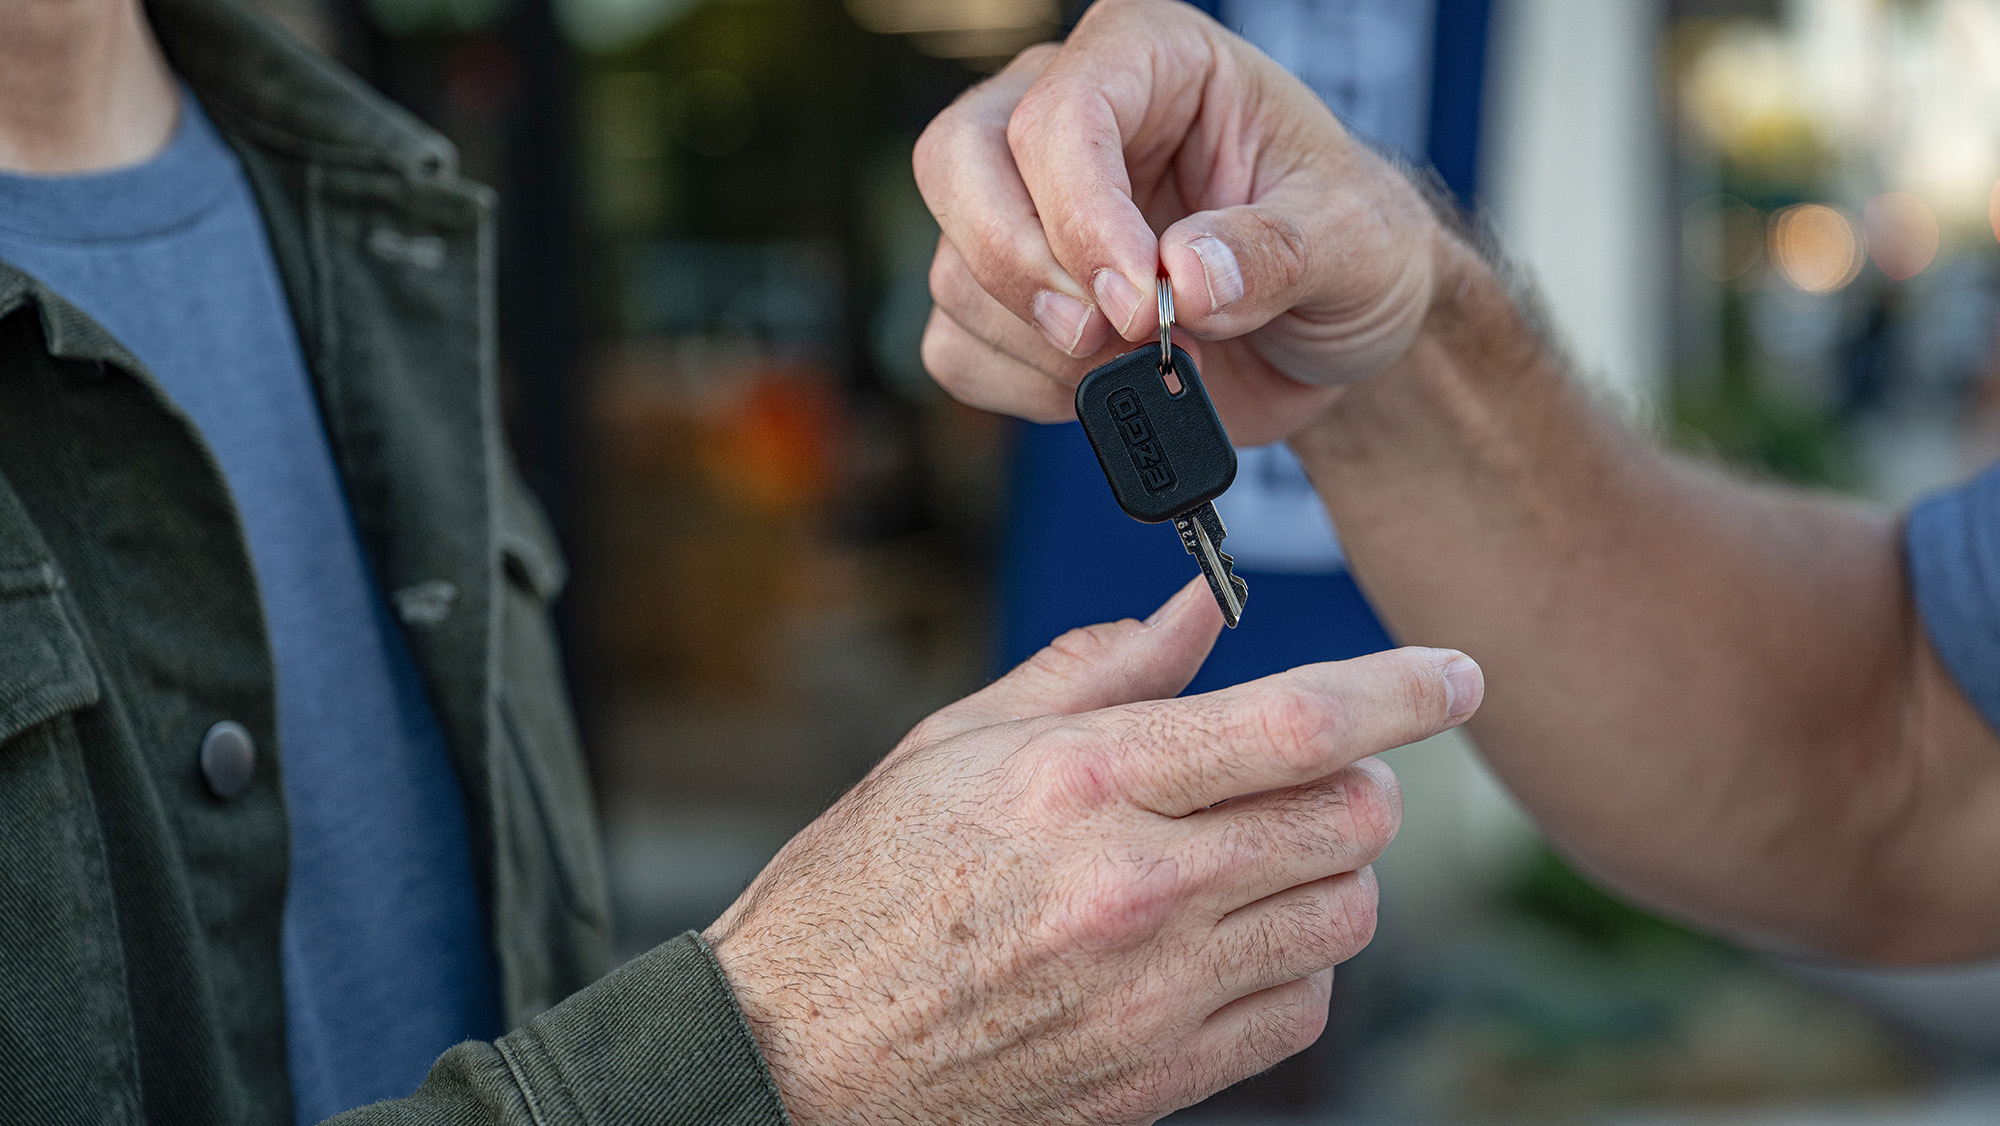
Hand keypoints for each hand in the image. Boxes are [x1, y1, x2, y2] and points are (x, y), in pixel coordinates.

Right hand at [705, 579, 1483, 1124]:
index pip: (1297, 724)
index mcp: (1084, 784)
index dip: (1400, 692)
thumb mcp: (960, 745)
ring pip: (1347, 914)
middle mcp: (1136, 887)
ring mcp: (1157, 992)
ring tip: (1260, 852)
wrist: (797, 1053)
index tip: (1453, 677)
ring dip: (1333, 869)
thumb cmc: (862, 889)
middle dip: (1363, 779)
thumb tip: (1195, 611)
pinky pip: (1303, 1006)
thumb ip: (1098, 668)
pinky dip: (1296, 959)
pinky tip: (1233, 933)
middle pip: (1351, 820)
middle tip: (1315, 767)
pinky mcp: (1163, 1073)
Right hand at [912, 0, 1447, 446]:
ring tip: (1154, 361)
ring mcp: (1026, 207)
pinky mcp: (1010, 297)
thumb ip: (1278, 252)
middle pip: (957, 161)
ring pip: (955, 267)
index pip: (1060, 111)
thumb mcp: (1356, 240)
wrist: (1336, 329)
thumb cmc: (1351, 248)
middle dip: (1020, 268)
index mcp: (1152, 59)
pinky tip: (1106, 385)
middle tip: (1107, 336)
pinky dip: (1020, 386)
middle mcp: (1066, 116)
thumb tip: (1187, 277)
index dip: (1082, 215)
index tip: (1145, 305)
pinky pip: (954, 343)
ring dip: (1043, 345)